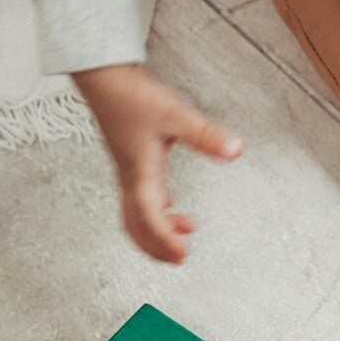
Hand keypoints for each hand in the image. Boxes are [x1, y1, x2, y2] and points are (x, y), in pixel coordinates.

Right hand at [73, 63, 241, 263]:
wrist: (106, 81)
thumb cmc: (132, 98)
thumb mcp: (176, 115)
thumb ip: (206, 135)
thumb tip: (233, 150)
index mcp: (139, 173)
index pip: (149, 217)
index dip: (164, 240)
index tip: (181, 255)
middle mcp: (131, 178)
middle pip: (137, 226)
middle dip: (155, 247)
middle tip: (179, 259)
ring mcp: (129, 172)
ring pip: (135, 215)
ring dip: (154, 232)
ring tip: (180, 239)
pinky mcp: (131, 164)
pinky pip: (139, 200)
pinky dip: (154, 213)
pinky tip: (171, 208)